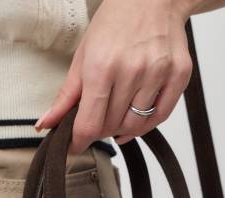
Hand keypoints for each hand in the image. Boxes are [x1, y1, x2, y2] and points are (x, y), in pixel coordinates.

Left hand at [35, 0, 194, 152]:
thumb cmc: (115, 23)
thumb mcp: (83, 57)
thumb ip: (66, 96)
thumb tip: (46, 125)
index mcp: (102, 67)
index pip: (89, 124)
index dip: (78, 142)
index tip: (74, 146)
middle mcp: (131, 71)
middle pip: (111, 127)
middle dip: (99, 130)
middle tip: (96, 119)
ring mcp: (158, 73)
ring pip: (135, 125)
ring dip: (121, 128)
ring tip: (115, 114)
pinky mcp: (178, 75)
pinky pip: (160, 116)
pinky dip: (145, 124)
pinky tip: (134, 117)